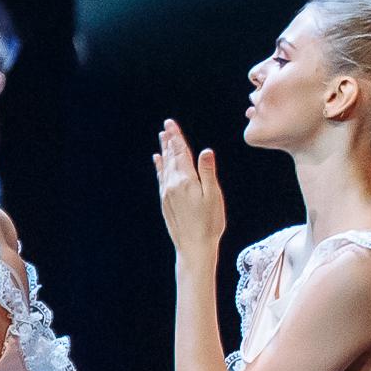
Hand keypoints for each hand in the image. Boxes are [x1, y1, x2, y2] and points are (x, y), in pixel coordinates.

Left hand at [150, 120, 226, 264]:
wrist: (193, 246)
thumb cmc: (209, 223)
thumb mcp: (213, 196)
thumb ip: (207, 172)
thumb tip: (205, 151)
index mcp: (186, 180)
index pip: (181, 153)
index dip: (177, 137)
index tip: (171, 124)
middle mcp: (172, 184)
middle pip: (170, 157)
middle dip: (169, 140)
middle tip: (166, 125)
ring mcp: (167, 193)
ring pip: (164, 166)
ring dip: (164, 151)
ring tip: (162, 137)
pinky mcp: (165, 202)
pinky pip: (161, 178)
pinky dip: (159, 167)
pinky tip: (157, 161)